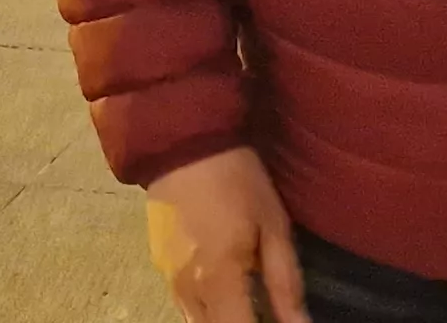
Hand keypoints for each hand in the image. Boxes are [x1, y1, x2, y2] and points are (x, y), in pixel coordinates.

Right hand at [142, 150, 306, 322]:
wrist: (183, 142)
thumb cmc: (238, 180)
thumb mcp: (274, 227)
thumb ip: (286, 283)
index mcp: (218, 280)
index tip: (280, 322)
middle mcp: (187, 291)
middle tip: (266, 312)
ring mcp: (169, 281)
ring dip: (225, 320)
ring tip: (250, 305)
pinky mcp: (161, 269)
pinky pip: (186, 307)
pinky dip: (209, 310)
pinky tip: (228, 293)